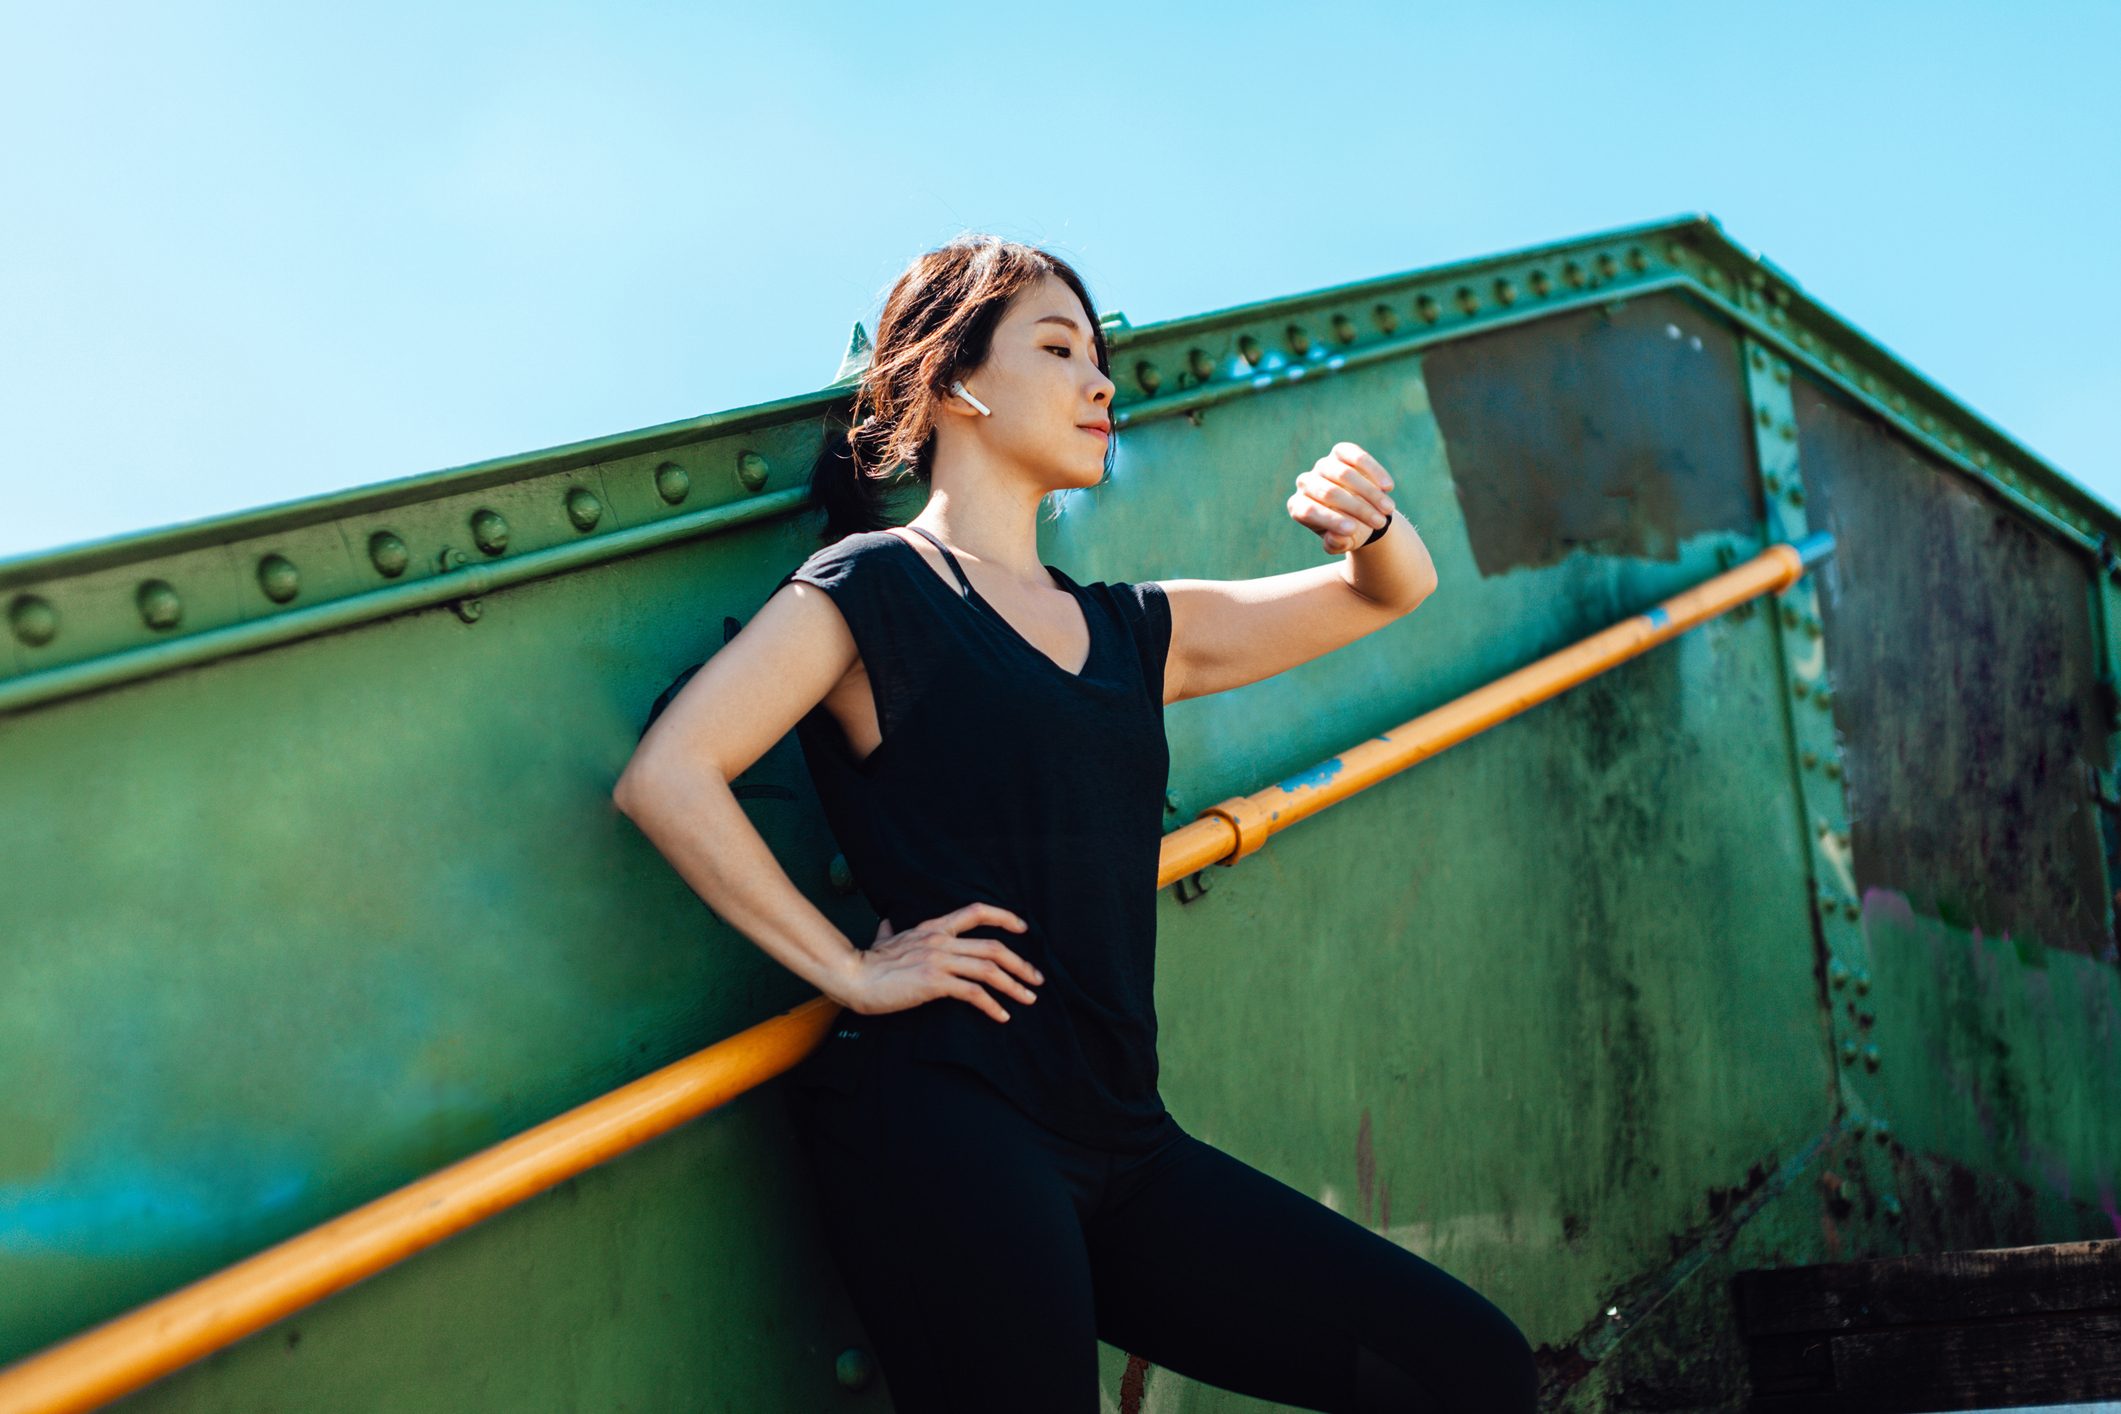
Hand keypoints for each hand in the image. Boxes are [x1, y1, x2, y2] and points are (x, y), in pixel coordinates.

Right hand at [836, 903, 1042, 1022]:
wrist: (853, 976)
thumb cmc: (867, 962)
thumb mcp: (884, 939)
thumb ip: (890, 931)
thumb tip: (887, 924)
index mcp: (933, 927)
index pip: (976, 911)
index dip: (1004, 917)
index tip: (1023, 928)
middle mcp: (940, 940)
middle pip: (993, 947)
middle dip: (1020, 963)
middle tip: (1036, 979)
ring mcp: (938, 960)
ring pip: (989, 969)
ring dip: (1014, 985)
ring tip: (1028, 999)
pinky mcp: (934, 982)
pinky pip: (973, 993)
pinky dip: (992, 1005)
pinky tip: (1001, 1016)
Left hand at [1289, 441, 1395, 554]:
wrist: (1360, 512)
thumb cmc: (1348, 531)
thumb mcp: (1342, 543)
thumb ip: (1337, 543)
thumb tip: (1337, 537)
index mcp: (1299, 507)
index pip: (1308, 510)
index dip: (1330, 520)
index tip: (1353, 531)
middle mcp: (1306, 483)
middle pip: (1328, 492)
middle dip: (1357, 509)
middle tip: (1379, 523)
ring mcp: (1323, 465)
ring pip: (1344, 474)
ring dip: (1370, 493)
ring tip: (1388, 509)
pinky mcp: (1340, 452)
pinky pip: (1356, 457)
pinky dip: (1374, 471)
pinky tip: (1388, 487)